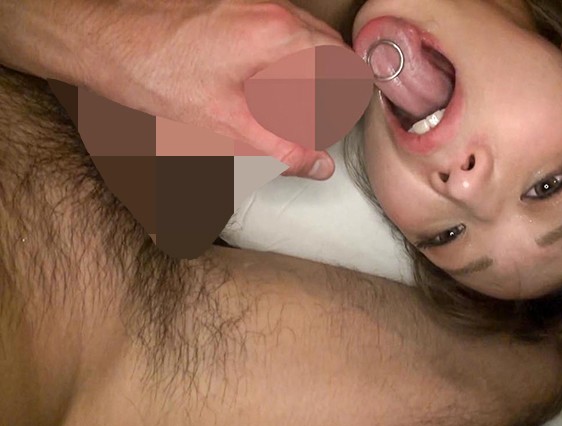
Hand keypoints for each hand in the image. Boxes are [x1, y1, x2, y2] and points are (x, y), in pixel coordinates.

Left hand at [82, 1, 345, 178]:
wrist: (105, 38)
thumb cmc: (157, 76)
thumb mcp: (226, 127)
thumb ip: (281, 150)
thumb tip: (319, 166)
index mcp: (279, 36)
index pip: (344, 64)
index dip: (349, 99)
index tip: (339, 125)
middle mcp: (273, 11)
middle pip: (329, 48)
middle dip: (330, 86)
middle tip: (314, 123)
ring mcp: (254, 4)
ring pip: (306, 38)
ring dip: (308, 73)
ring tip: (287, 111)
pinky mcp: (235, 6)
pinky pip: (279, 32)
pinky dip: (284, 60)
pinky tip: (260, 89)